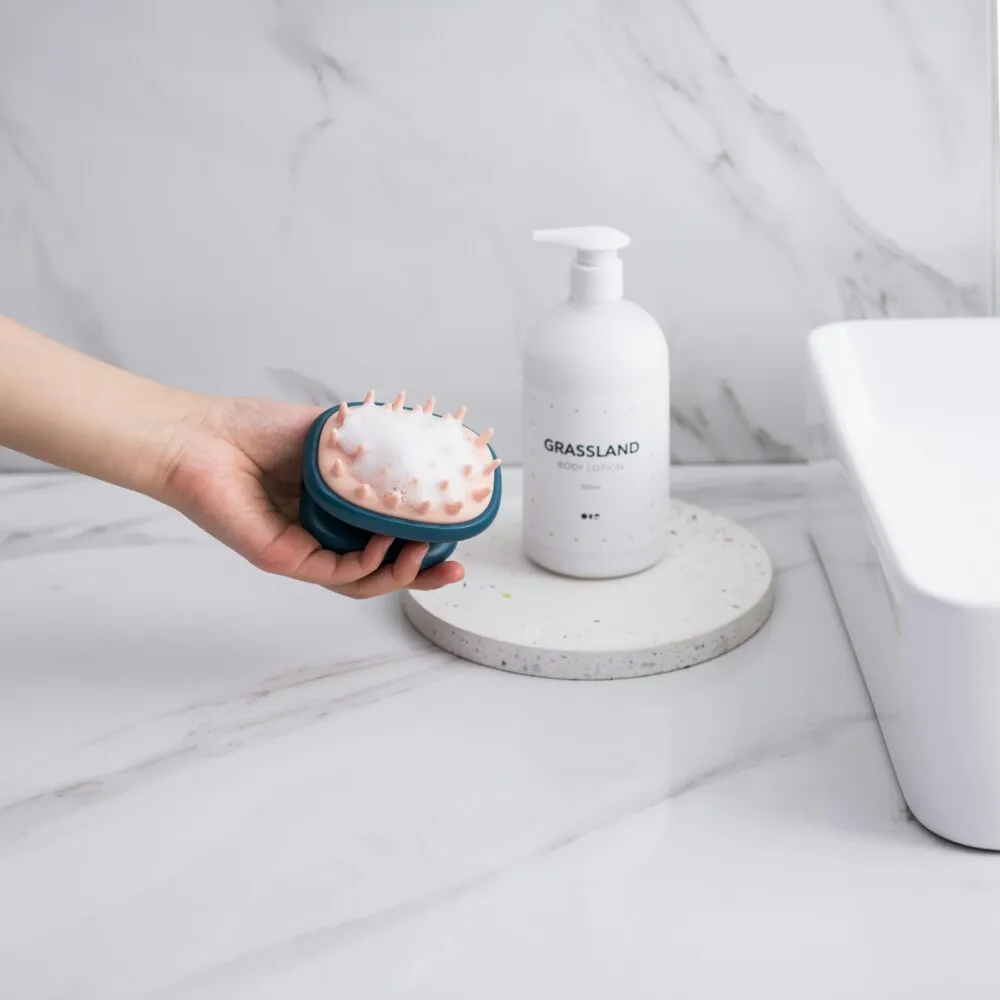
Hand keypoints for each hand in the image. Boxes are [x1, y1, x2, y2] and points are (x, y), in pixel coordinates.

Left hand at [153, 396, 465, 597]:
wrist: (201, 436)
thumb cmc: (251, 429)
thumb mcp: (328, 430)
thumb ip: (369, 441)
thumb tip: (416, 441)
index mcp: (335, 506)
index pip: (388, 532)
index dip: (423, 537)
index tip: (456, 528)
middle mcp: (323, 533)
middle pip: (383, 567)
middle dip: (423, 573)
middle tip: (455, 566)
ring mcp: (305, 550)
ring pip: (364, 580)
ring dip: (400, 574)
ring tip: (423, 555)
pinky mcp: (286, 559)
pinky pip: (336, 573)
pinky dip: (368, 564)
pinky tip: (386, 544)